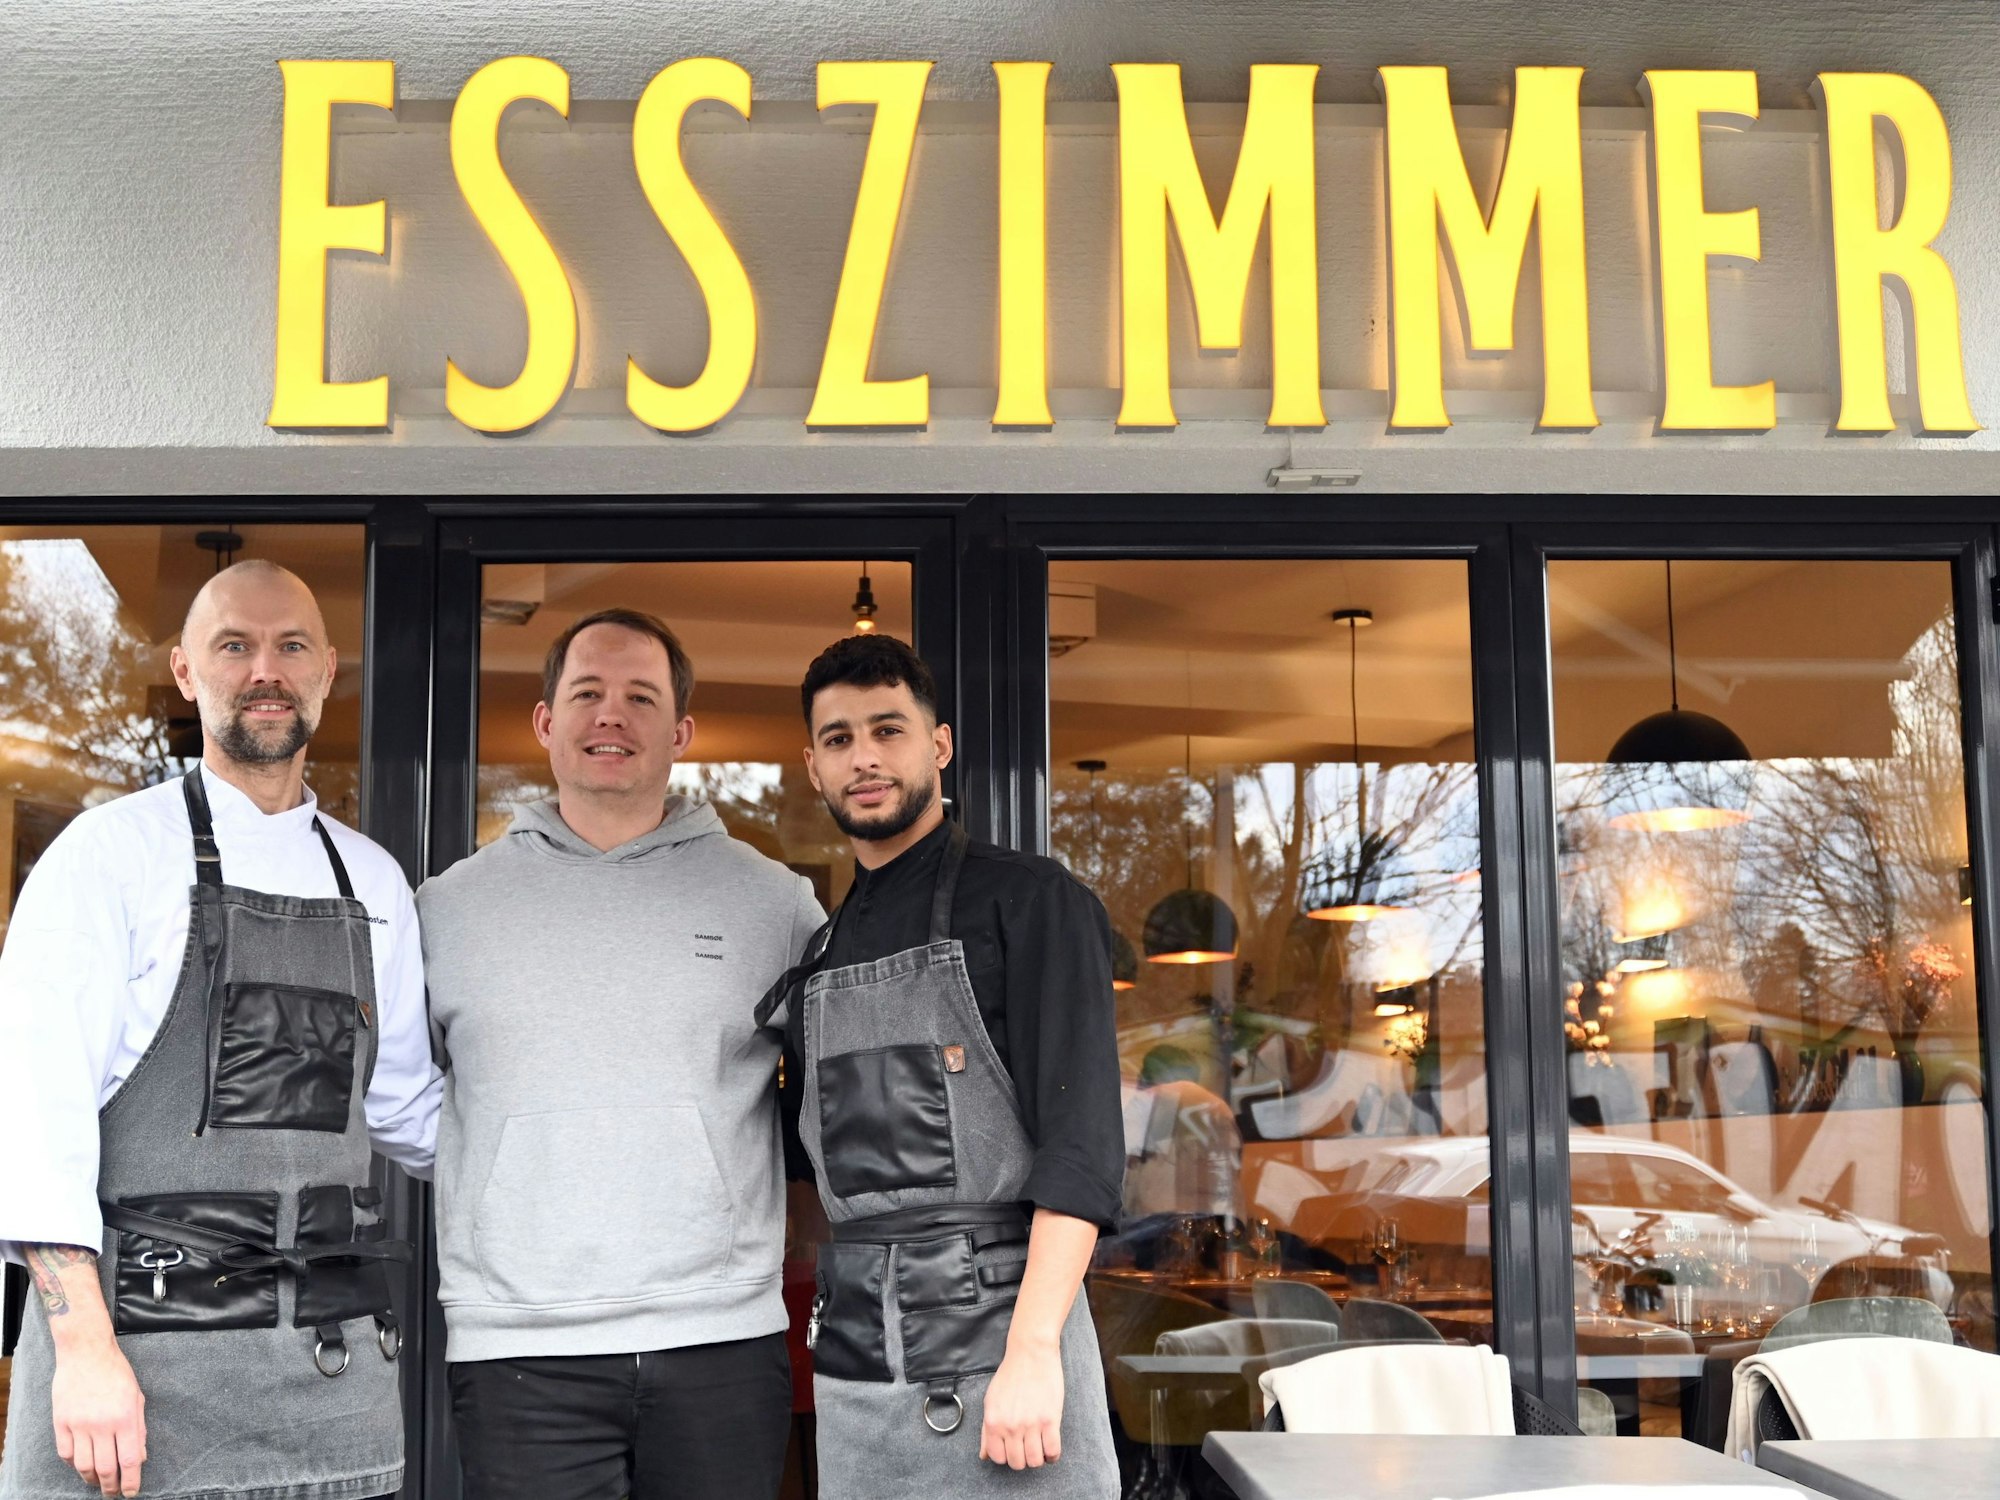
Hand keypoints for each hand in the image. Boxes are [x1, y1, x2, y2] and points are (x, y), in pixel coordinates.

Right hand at [51, 1332, 146, 1496]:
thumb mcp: (137, 1397)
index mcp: (126, 1418)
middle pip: (105, 1468)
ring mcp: (79, 1424)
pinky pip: (65, 1453)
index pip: (129, 1460)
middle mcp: (102, 1424)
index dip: (131, 1481)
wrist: (86, 1353)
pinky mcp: (61, 1422)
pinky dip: (73, 1464)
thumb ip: (139, 1429)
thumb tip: (139, 1457)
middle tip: (113, 1494)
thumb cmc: (117, 1373)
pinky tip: (81, 1465)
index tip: (131, 1493)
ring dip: (91, 1479)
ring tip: (98, 1482)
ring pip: (83, 1465)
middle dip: (110, 1487)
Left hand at [978, 1338, 1062, 1468]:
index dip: (1005, 1456)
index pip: (997, 1457)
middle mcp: (1011, 1426)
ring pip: (1035, 1461)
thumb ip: (986, 1430)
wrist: (1031, 1353)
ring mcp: (1031, 1424)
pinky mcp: (1050, 1420)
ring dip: (1038, 1458)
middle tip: (1026, 1447)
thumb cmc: (1010, 1375)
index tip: (1012, 1449)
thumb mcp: (991, 1401)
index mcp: (994, 1421)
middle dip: (1022, 1458)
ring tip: (1039, 1447)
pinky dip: (1052, 1455)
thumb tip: (984, 1455)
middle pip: (1017, 1462)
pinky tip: (1050, 1447)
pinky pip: (1053, 1451)